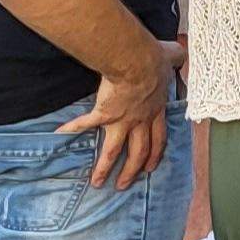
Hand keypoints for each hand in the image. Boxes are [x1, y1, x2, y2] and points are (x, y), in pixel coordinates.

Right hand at [60, 39, 181, 189]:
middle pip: (139, 151)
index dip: (155, 154)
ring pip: (114, 150)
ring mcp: (122, 120)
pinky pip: (85, 124)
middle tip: (123, 185)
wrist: (137, 62)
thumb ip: (177, 60)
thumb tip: (180, 54)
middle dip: (131, 170)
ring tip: (96, 182)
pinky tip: (59, 135)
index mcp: (157, 109)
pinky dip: (72, 129)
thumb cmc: (156, 60)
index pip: (159, 138)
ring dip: (104, 167)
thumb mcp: (173, 60)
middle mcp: (140, 120)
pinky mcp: (104, 114)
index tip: (151, 167)